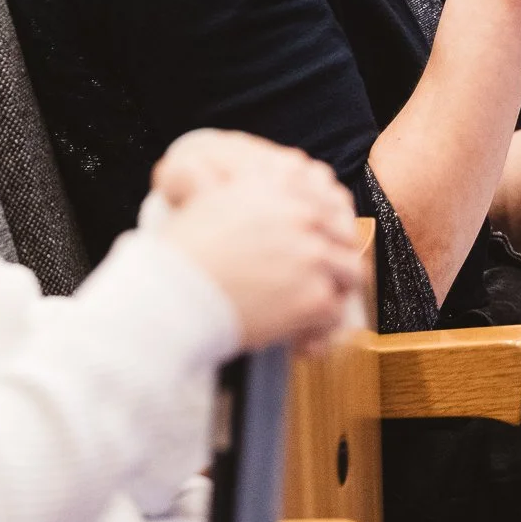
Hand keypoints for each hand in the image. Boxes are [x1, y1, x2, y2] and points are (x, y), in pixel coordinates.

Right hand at [153, 131, 364, 353]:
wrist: (172, 292)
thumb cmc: (184, 251)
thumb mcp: (216, 198)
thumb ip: (253, 190)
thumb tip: (270, 188)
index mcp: (280, 185)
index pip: (330, 194)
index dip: (333, 218)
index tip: (326, 237)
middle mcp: (303, 215)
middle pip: (345, 233)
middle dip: (337, 254)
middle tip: (325, 276)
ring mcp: (312, 256)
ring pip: (349, 272)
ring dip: (334, 289)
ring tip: (314, 307)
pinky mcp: (313, 297)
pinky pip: (336, 312)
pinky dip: (321, 327)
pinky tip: (301, 335)